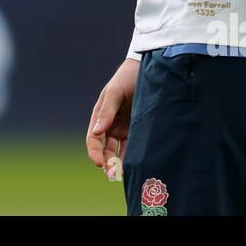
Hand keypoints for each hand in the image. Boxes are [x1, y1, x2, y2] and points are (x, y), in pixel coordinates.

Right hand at [86, 58, 138, 180]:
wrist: (151, 69)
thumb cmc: (128, 78)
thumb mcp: (115, 92)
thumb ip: (107, 111)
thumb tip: (96, 132)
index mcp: (100, 116)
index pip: (93, 139)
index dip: (94, 152)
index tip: (100, 163)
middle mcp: (111, 125)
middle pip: (105, 149)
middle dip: (107, 163)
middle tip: (113, 175)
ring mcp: (125, 129)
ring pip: (119, 152)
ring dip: (119, 164)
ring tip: (124, 175)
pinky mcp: (139, 131)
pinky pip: (134, 148)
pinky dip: (132, 158)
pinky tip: (136, 166)